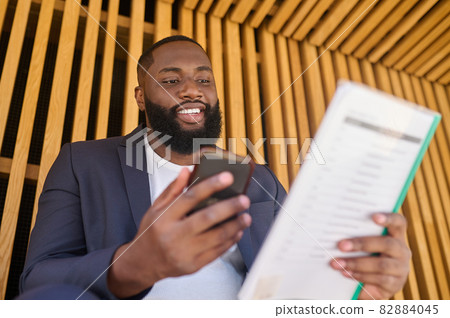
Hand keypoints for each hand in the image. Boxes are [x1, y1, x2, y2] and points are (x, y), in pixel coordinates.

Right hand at [107, 168, 251, 297]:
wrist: (143, 263)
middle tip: (244, 200)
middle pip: (206, 218)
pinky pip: (216, 252)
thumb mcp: (155, 208)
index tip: (227, 177)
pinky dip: (230, 241)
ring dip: (234, 226)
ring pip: (216, 237)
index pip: (190, 197)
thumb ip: (173, 190)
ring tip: (246, 216)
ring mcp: (184, 252)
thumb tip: (187, 171)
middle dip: (229, 208)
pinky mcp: (193, 265)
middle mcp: (174, 235)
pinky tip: (237, 232)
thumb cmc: (151, 233)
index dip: (210, 185)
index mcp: (164, 218)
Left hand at [330, 213, 410, 299]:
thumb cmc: (364, 256)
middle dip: (361, 244)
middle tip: (341, 245)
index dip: (389, 218)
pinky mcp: (395, 284)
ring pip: (381, 264)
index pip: (398, 222)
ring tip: (338, 263)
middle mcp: (401, 250)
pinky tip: (347, 273)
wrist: (373, 285)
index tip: (374, 216)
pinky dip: (361, 276)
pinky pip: (379, 279)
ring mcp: (401, 268)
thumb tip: (334, 231)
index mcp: (395, 235)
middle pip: (387, 244)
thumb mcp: (364, 245)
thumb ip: (357, 235)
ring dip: (356, 263)